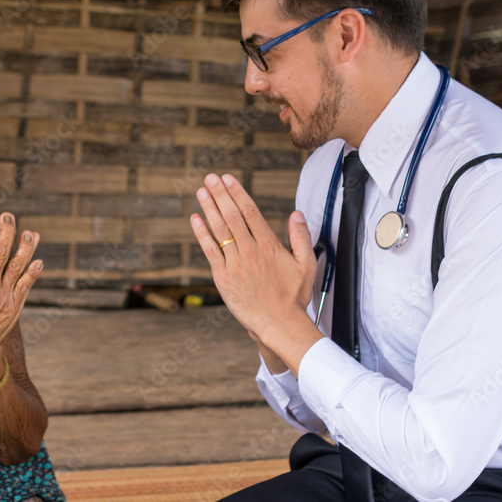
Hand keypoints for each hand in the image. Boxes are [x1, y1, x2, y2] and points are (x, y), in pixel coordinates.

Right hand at [0, 213, 41, 357]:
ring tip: (31, 233)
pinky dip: (33, 273)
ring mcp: (3, 296)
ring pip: (17, 266)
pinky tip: (39, 260)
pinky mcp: (13, 307)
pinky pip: (25, 287)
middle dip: (7, 232)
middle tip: (10, 216)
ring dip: (25, 248)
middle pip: (1, 252)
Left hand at [190, 174, 320, 366]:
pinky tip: (195, 218)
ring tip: (201, 191)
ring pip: (219, 230)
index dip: (238, 193)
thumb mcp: (306, 264)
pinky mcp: (223, 277)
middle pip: (232, 216)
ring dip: (209, 208)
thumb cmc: (293, 296)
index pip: (250, 212)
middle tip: (210, 178)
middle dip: (220, 194)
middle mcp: (250, 250)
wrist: (279, 323)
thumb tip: (296, 214)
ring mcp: (235, 263)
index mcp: (269, 245)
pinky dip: (201, 233)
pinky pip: (210, 250)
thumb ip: (301, 237)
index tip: (228, 179)